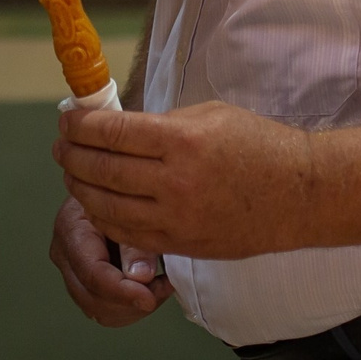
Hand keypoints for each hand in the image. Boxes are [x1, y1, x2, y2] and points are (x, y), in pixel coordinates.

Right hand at [48, 197, 171, 326]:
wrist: (111, 188)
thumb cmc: (122, 192)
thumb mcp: (131, 208)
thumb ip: (136, 243)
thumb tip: (142, 277)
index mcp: (71, 228)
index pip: (92, 272)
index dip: (121, 291)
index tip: (149, 298)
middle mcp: (64, 253)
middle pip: (92, 298)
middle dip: (130, 302)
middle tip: (164, 286)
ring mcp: (70, 271)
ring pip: (98, 310)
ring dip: (132, 307)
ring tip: (159, 285)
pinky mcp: (82, 283)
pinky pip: (104, 310)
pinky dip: (129, 308)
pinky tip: (149, 290)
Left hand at [54, 100, 315, 259]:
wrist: (300, 195)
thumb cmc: (258, 145)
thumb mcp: (210, 116)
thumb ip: (162, 124)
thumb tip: (118, 129)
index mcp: (183, 141)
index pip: (114, 132)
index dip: (82, 125)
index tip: (67, 119)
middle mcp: (176, 182)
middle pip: (103, 168)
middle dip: (72, 155)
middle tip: (60, 145)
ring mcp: (177, 218)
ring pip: (107, 205)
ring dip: (80, 186)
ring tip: (71, 172)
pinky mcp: (181, 244)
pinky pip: (127, 232)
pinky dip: (103, 216)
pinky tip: (94, 202)